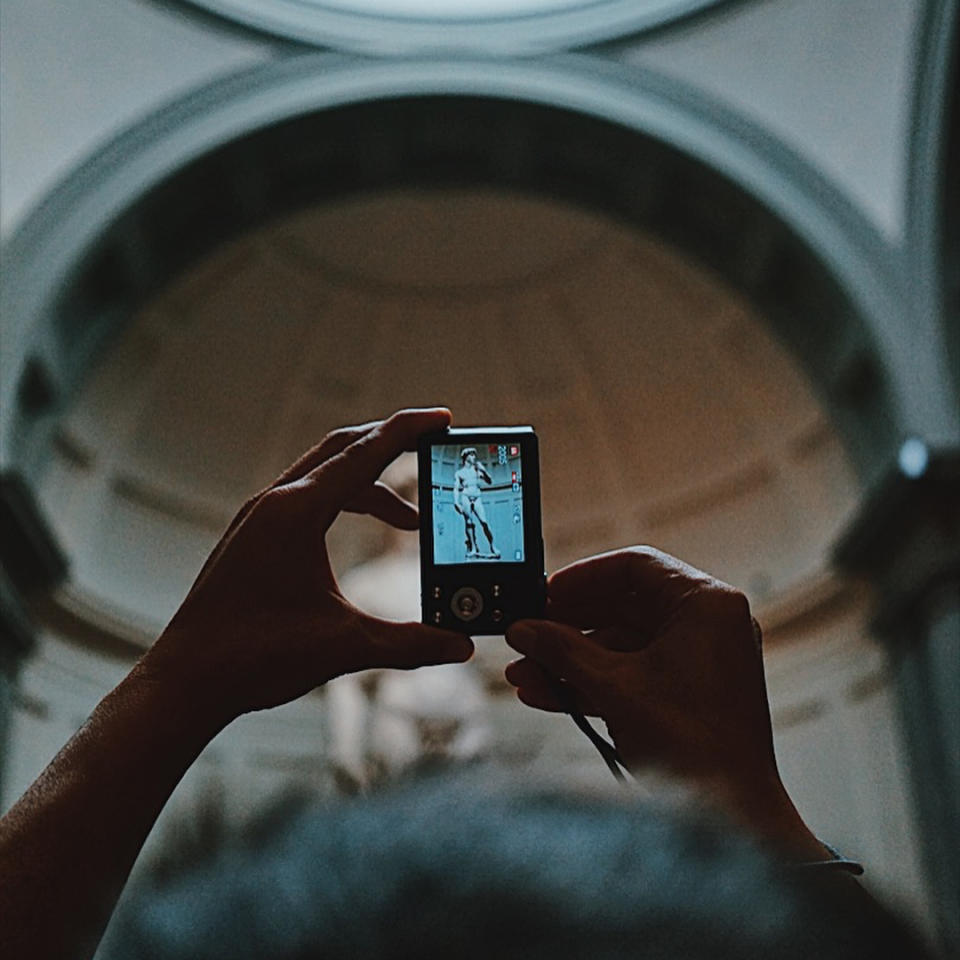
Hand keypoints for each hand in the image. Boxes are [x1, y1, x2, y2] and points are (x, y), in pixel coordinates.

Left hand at [145, 409, 472, 721]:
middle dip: (392, 447)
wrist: (186, 681)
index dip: (409, 431)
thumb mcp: (344, 646)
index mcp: (296, 512)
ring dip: (370, 487)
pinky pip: (305, 499)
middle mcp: (274, 503)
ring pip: (324, 476)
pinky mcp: (251, 537)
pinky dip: (342, 503)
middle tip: (432, 450)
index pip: (365, 453)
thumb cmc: (252, 656)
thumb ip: (409, 643)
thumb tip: (458, 645)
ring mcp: (258, 518)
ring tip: (409, 521)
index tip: (442, 416)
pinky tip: (356, 531)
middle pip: (343, 450)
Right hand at [505, 547, 824, 855]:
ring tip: (526, 674)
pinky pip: (632, 673)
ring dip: (573, 661)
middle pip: (624, 607)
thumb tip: (525, 630)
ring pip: (622, 645)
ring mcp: (700, 662)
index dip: (584, 578)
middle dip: (569, 628)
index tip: (546, 592)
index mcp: (706, 606)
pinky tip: (548, 693)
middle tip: (529, 634)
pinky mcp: (688, 694)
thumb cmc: (696, 748)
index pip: (636, 567)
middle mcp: (709, 626)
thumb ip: (563, 651)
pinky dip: (593, 682)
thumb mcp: (615, 688)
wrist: (732, 817)